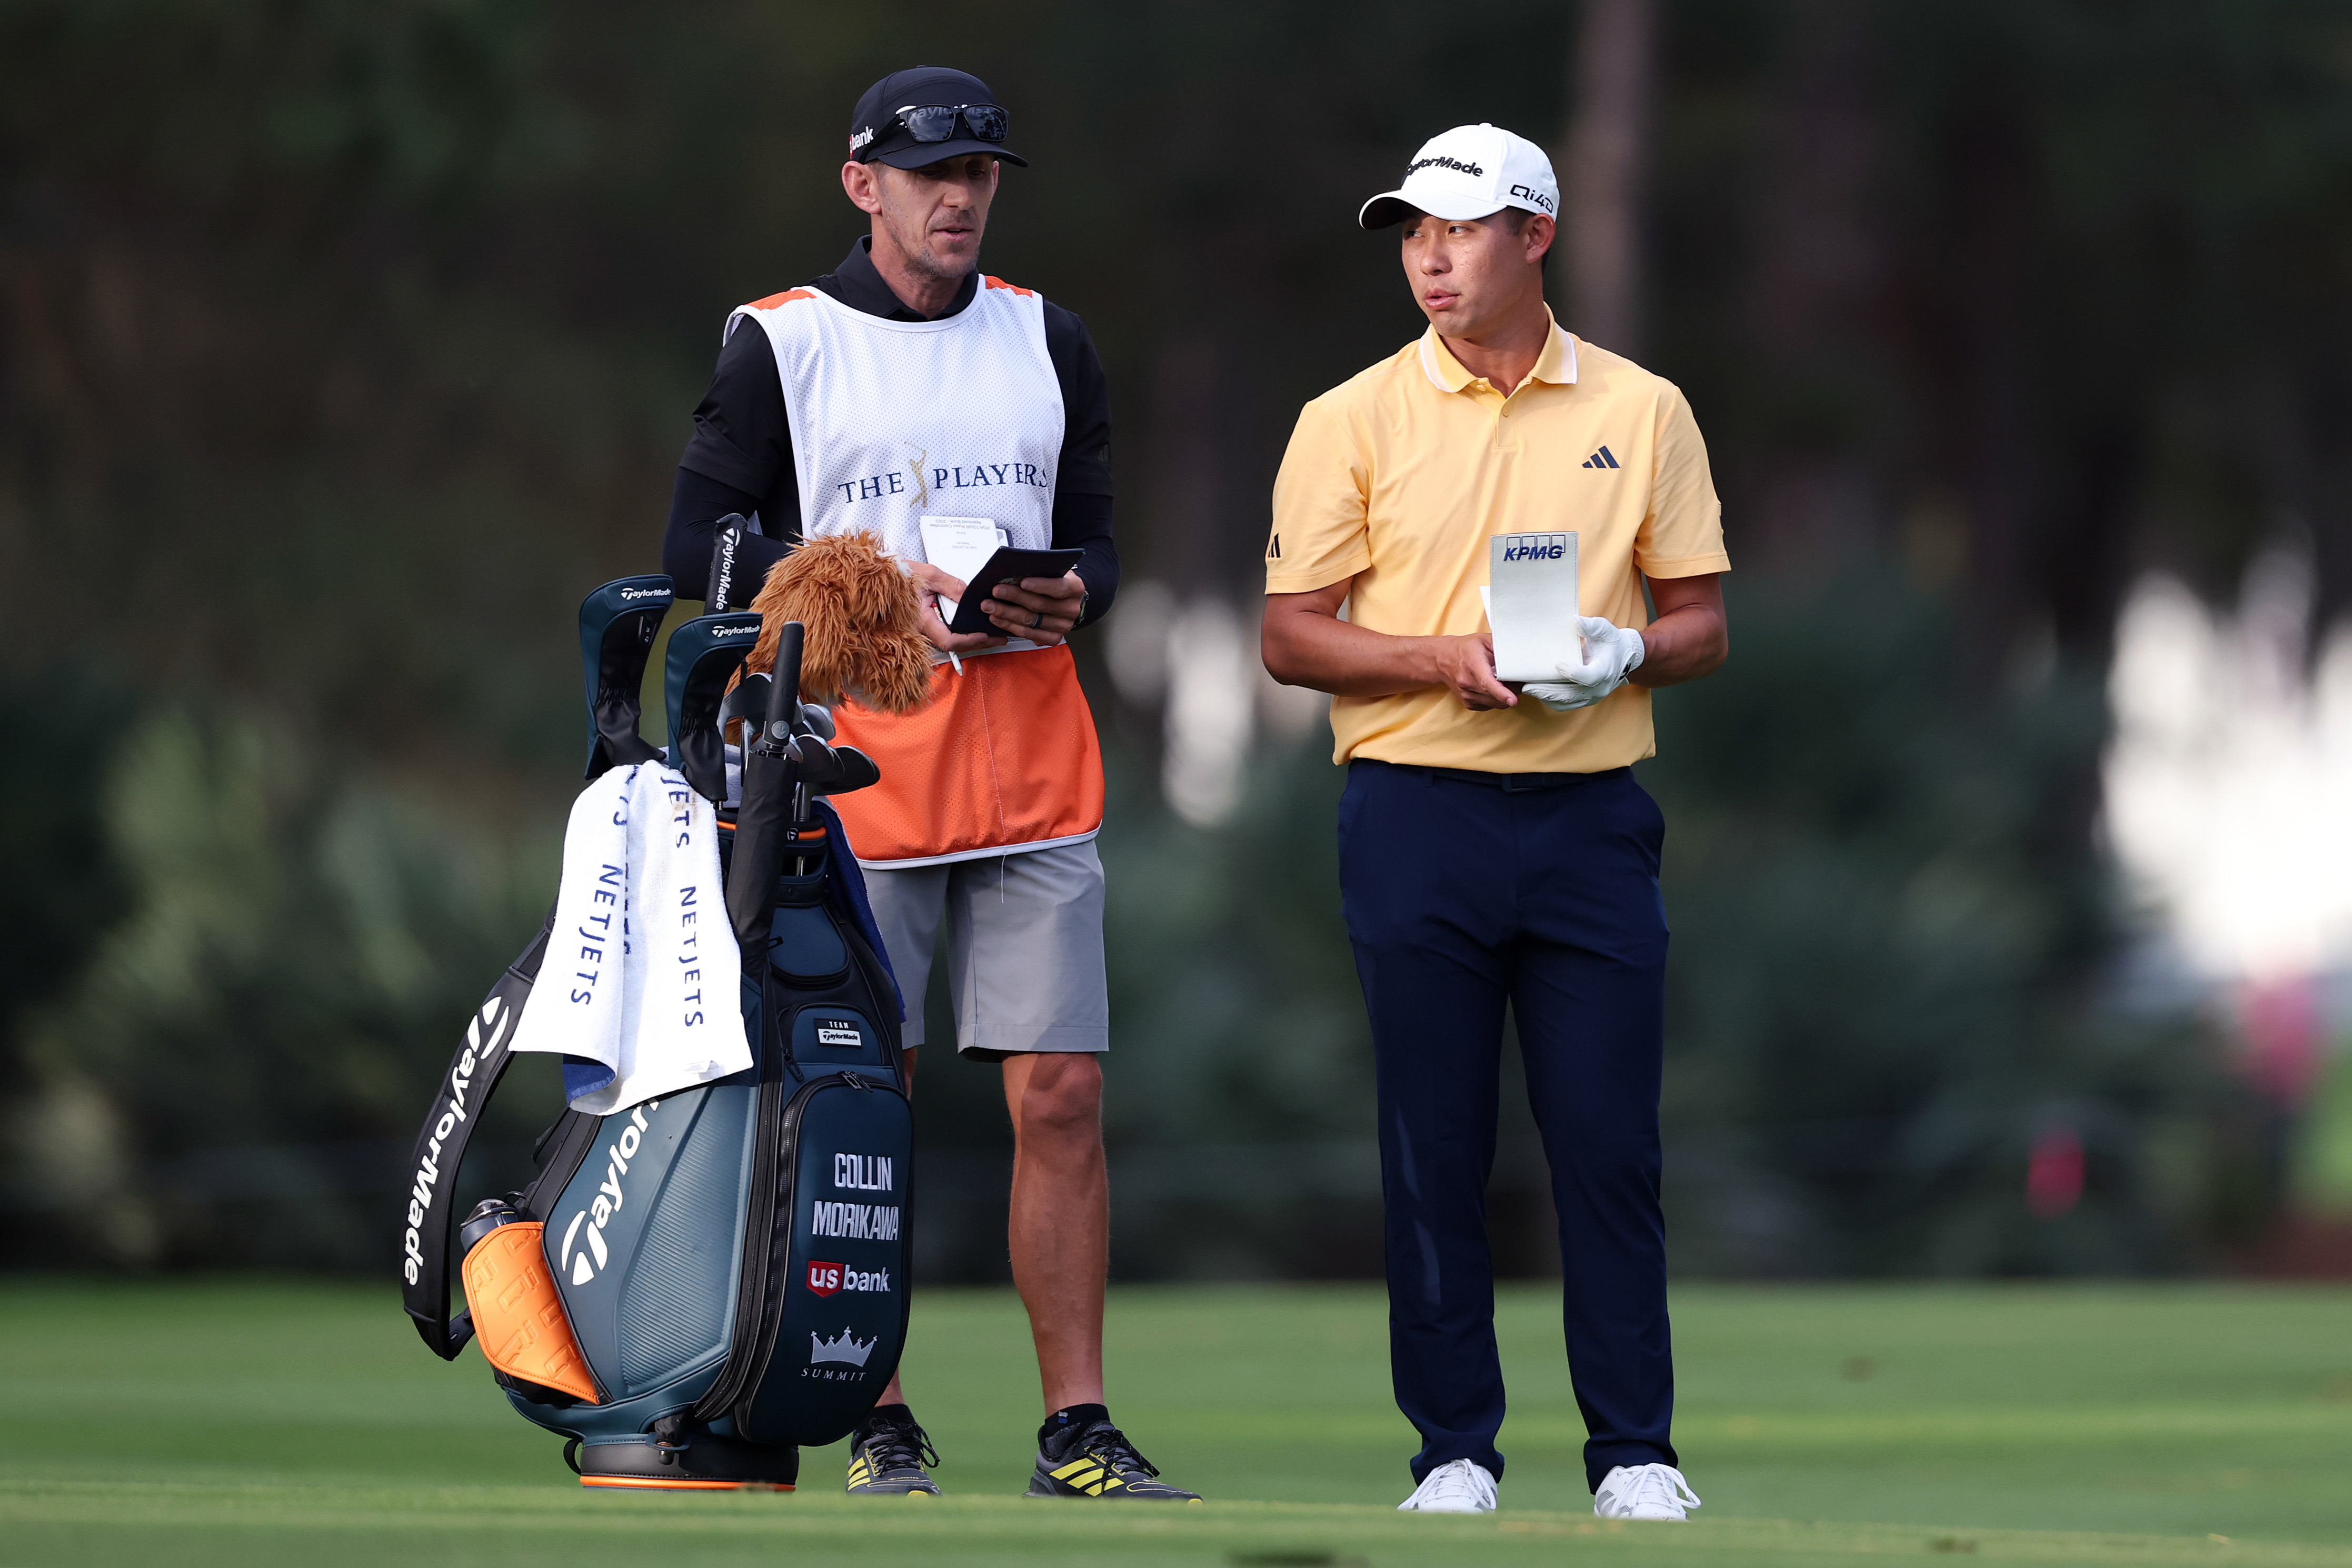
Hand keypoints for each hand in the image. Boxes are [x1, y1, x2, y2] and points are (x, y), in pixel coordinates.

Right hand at [907, 561, 1007, 654]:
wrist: (885, 574)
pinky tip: (973, 627)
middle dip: (977, 643)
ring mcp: (924, 628)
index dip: (969, 641)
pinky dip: (961, 633)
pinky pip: (945, 634)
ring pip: (950, 641)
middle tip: (998, 638)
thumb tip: (970, 596)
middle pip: (953, 645)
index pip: (948, 641)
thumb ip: (952, 586)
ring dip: (971, 640)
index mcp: (921, 620)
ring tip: (991, 635)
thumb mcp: (929, 575)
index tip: (985, 635)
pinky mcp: (927, 623)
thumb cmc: (900, 574)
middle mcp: (922, 629)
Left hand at [978, 569, 1085, 645]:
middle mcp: (1071, 609)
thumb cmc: (1055, 581)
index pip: (1058, 587)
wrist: (1066, 599)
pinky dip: (1011, 627)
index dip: (1040, 585)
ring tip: (990, 606)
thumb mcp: (1053, 570)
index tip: (1022, 582)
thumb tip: (1013, 571)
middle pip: (1039, 605)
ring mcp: (1063, 626)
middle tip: (996, 591)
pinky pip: (1029, 634)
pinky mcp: (1053, 638)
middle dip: (1014, 597)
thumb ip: (1039, 571)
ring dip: (1007, 614)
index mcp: (1075, 588)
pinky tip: (998, 619)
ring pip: (1031, 621)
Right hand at [1432, 632, 1517, 710]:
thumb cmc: (1465, 649)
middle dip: (1512, 690)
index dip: (1502, 692)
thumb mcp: (1484, 640)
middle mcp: (1467, 682)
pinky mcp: (1468, 703)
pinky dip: (1496, 699)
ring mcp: (1466, 695)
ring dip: (1504, 696)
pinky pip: (1490, 706)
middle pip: (1496, 695)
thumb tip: (1520, 659)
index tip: (1513, 699)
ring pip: (1496, 704)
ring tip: (1502, 681)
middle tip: (1514, 679)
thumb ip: (1502, 648)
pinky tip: (1492, 688)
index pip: (1487, 682)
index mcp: (1472, 664)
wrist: (1442, 659)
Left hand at [1524, 615, 1646, 711]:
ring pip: (1567, 702)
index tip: (1558, 664)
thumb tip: (1575, 621)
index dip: (1574, 672)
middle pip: (1572, 694)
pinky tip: (1538, 692)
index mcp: (1605, 670)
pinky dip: (1551, 700)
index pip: (1589, 677)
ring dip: (1547, 697)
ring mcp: (1592, 697)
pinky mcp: (1585, 700)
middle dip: (1549, 691)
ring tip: (1528, 689)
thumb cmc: (1611, 642)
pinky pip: (1566, 705)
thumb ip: (1591, 626)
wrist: (1622, 659)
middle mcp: (1599, 687)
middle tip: (1529, 687)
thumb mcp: (1605, 630)